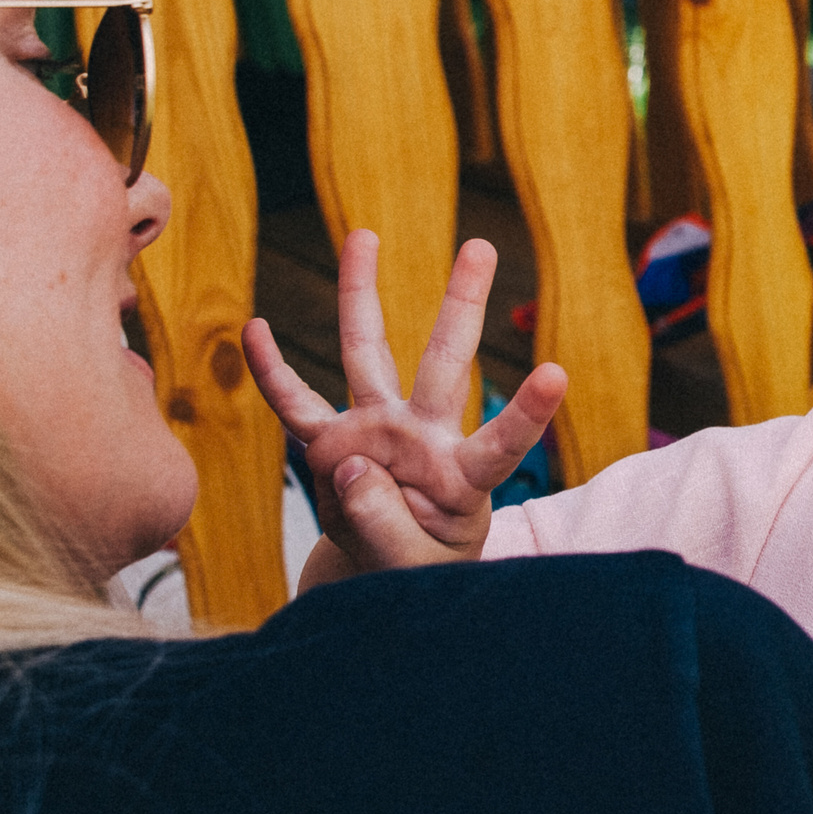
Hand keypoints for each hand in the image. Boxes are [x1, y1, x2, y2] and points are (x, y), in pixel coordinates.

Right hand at [243, 230, 566, 581]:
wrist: (385, 579)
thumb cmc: (419, 571)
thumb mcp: (411, 568)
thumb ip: (384, 526)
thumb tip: (350, 467)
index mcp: (463, 479)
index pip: (500, 442)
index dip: (526, 412)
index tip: (557, 372)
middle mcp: (424, 439)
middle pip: (443, 362)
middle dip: (460, 304)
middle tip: (480, 245)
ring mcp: (377, 434)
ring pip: (366, 355)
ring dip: (362, 296)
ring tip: (364, 235)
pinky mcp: (332, 446)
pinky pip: (295, 405)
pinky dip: (273, 372)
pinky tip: (255, 330)